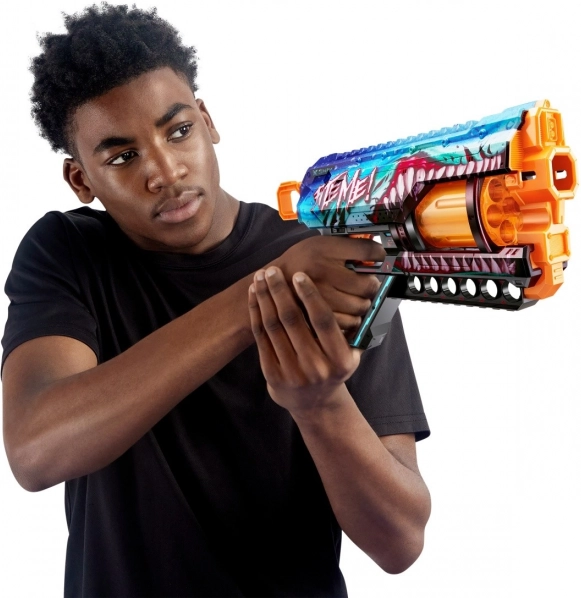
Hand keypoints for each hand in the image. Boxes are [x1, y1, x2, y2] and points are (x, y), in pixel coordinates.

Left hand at [248, 266, 361, 417]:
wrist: (315, 404)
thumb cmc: (333, 370)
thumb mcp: (352, 355)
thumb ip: (353, 328)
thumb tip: (359, 291)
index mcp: (339, 360)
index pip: (323, 321)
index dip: (310, 295)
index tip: (299, 275)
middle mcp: (316, 367)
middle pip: (293, 320)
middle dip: (280, 291)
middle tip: (273, 269)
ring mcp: (292, 372)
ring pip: (273, 326)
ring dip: (265, 298)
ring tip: (261, 278)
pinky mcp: (272, 374)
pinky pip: (261, 337)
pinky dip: (256, 313)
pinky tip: (255, 296)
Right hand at [271, 236, 383, 333]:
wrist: (270, 282)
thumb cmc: (300, 261)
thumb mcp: (319, 244)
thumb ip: (345, 248)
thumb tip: (376, 253)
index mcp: (324, 250)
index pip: (367, 251)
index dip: (378, 254)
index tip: (377, 257)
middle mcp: (322, 271)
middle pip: (368, 284)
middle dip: (371, 285)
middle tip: (366, 284)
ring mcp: (320, 296)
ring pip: (361, 306)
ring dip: (362, 304)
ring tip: (354, 298)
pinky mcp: (316, 316)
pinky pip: (349, 322)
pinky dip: (351, 319)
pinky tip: (345, 311)